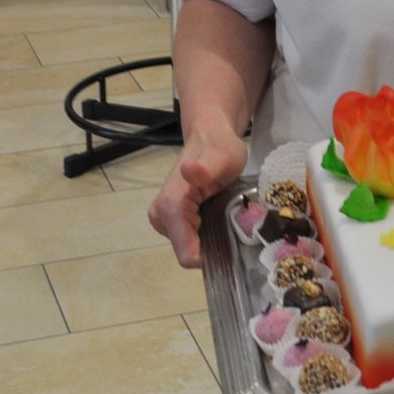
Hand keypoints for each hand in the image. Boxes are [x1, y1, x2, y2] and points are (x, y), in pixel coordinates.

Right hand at [148, 130, 247, 267]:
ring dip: (210, 238)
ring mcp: (164, 221)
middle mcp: (160, 217)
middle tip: (232, 220)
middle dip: (212, 244)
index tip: (232, 238)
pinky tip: (217, 215)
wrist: (210, 138)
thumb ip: (206, 169)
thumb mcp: (222, 158)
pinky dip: (206, 233)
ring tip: (225, 215)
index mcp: (170, 207)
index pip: (188, 255)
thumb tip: (189, 170)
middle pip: (190, 252)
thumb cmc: (220, 149)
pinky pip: (190, 240)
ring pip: (190, 247)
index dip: (212, 254)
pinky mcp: (171, 221)